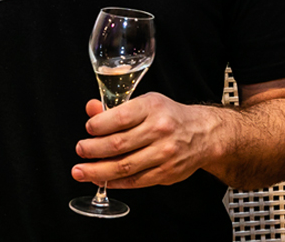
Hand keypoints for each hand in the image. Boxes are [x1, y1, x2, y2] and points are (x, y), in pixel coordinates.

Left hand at [71, 93, 216, 188]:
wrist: (203, 133)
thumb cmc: (170, 116)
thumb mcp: (147, 103)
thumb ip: (117, 108)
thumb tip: (91, 110)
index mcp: (152, 108)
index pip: (120, 117)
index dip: (98, 125)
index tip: (88, 129)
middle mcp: (159, 130)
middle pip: (118, 144)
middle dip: (92, 149)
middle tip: (80, 150)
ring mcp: (164, 153)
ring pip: (124, 166)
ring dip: (97, 170)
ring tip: (81, 171)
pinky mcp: (166, 173)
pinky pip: (135, 181)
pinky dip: (115, 182)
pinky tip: (102, 179)